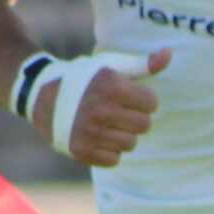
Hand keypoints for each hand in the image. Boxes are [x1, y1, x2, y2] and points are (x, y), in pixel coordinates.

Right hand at [35, 48, 169, 167]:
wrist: (44, 96)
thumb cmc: (87, 79)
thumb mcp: (113, 67)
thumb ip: (144, 63)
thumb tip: (169, 53)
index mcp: (112, 87)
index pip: (152, 103)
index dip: (142, 99)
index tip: (126, 96)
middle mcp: (101, 110)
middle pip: (145, 126)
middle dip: (135, 118)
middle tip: (117, 111)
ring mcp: (89, 132)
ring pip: (131, 144)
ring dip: (122, 135)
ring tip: (106, 124)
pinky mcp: (81, 151)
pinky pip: (114, 160)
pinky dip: (108, 151)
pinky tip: (97, 137)